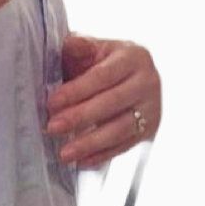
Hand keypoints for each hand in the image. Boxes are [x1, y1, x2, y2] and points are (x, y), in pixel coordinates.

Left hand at [45, 34, 161, 169]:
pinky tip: (81, 161)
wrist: (129, 76)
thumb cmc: (103, 62)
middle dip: (79, 117)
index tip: (52, 103)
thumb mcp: (92, 49)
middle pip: (112, 103)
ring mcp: (151, 108)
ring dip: (90, 143)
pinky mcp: (149, 129)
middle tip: (53, 127)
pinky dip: (101, 155)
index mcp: (133, 56)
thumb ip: (79, 46)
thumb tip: (69, 44)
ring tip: (64, 153)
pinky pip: (124, 146)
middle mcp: (148, 81)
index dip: (77, 90)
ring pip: (120, 129)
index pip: (103, 76)